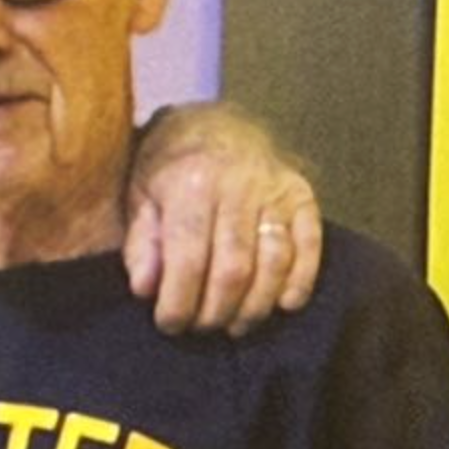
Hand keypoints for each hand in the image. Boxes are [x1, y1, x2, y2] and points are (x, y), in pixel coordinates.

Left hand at [123, 101, 320, 336]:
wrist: (212, 121)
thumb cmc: (168, 164)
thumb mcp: (139, 192)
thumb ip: (142, 242)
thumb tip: (146, 290)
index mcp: (190, 182)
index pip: (188, 259)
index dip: (179, 301)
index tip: (169, 324)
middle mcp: (237, 185)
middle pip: (233, 269)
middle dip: (215, 311)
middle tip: (200, 327)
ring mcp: (274, 189)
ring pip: (273, 263)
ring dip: (254, 306)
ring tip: (232, 325)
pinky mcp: (302, 195)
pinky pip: (309, 246)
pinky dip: (299, 282)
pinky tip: (281, 305)